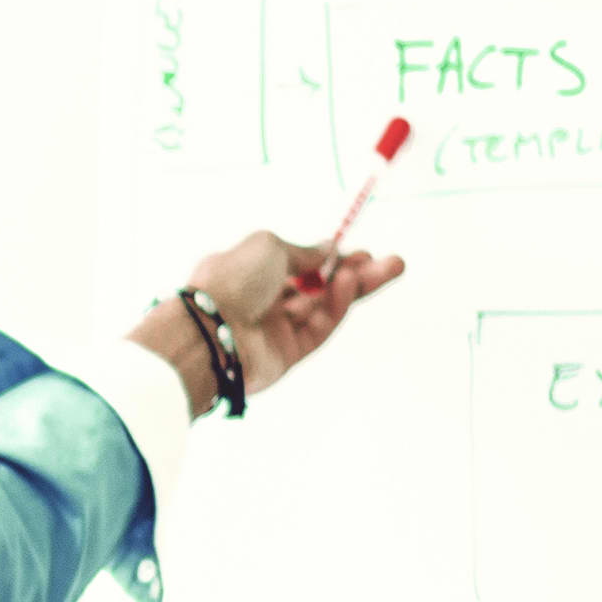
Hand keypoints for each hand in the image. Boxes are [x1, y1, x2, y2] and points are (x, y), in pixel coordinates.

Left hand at [173, 231, 405, 399]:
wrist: (211, 331)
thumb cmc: (230, 280)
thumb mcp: (268, 246)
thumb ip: (303, 251)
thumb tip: (326, 249)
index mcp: (249, 272)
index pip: (297, 265)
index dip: (329, 257)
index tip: (358, 249)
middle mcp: (262, 301)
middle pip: (318, 287)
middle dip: (355, 273)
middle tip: (391, 262)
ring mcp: (275, 329)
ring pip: (324, 307)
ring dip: (354, 287)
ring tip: (385, 268)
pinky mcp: (288, 354)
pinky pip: (319, 327)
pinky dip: (337, 306)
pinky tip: (350, 284)